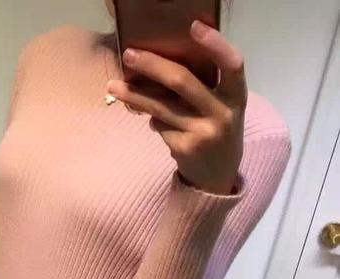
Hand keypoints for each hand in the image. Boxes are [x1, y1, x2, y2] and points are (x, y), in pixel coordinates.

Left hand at [106, 19, 247, 194]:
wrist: (218, 179)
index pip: (232, 65)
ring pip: (162, 107)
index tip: (194, 26)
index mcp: (237, 97)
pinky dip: (153, 121)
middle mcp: (223, 114)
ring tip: (114, 86)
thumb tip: (160, 63)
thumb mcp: (222, 108)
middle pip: (183, 82)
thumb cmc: (217, 132)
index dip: (216, 45)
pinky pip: (159, 126)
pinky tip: (155, 122)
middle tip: (129, 54)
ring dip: (135, 95)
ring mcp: (203, 134)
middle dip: (152, 66)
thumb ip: (204, 87)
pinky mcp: (185, 149)